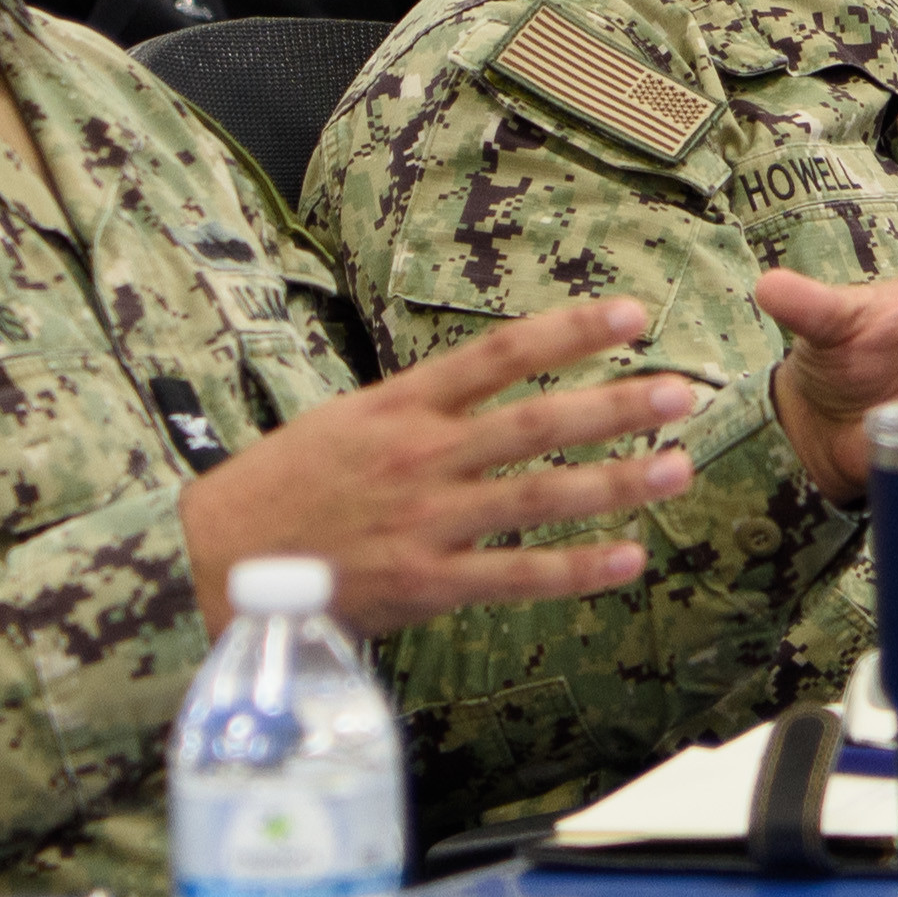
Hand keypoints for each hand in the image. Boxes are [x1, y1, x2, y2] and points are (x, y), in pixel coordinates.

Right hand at [180, 295, 702, 633]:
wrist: (214, 563)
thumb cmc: (280, 491)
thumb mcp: (341, 424)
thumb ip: (417, 409)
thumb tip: (485, 388)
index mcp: (398, 408)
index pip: (498, 354)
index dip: (570, 331)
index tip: (634, 313)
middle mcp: (420, 457)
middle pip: (535, 423)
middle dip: (615, 406)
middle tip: (683, 393)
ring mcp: (426, 521)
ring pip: (539, 497)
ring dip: (615, 483)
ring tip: (676, 467)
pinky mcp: (426, 583)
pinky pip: (516, 577)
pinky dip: (576, 571)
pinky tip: (629, 561)